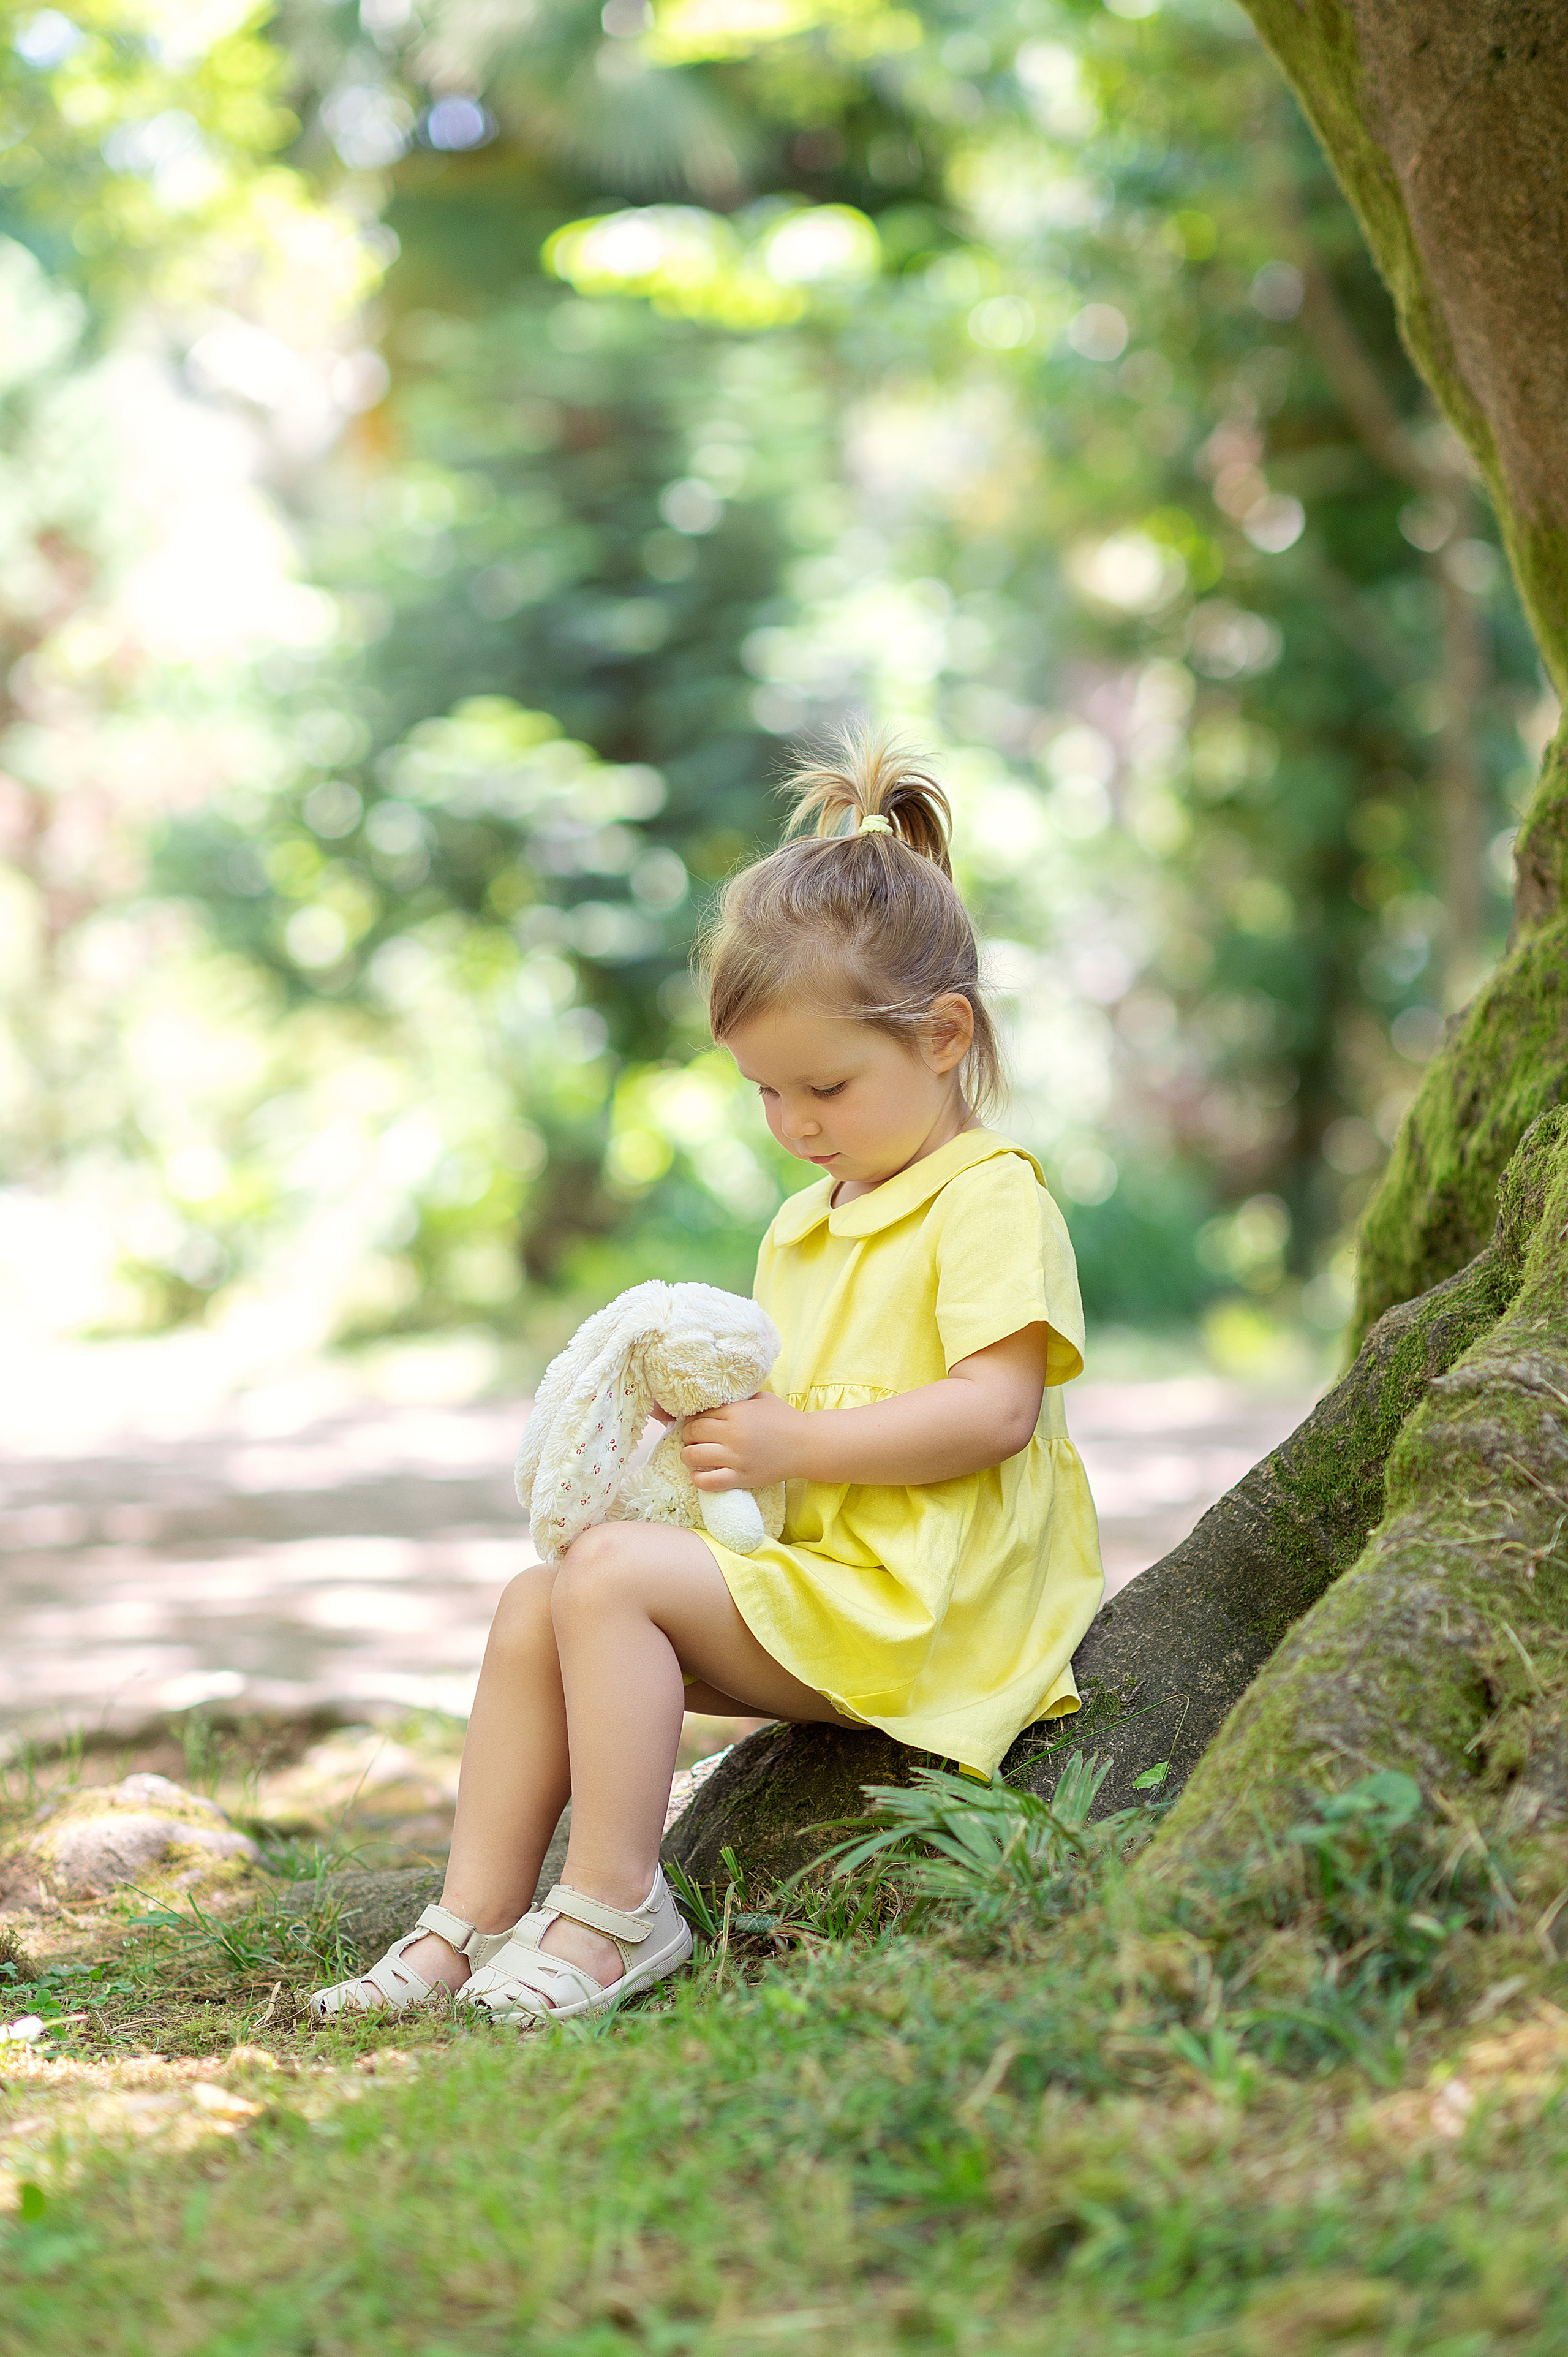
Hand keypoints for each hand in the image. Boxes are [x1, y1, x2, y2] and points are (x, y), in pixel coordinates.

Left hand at [681, 1392, 804, 1490]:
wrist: (807, 1445)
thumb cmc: (785, 1419)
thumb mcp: (761, 1399)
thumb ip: (738, 1399)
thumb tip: (714, 1403)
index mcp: (737, 1412)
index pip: (700, 1415)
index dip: (693, 1419)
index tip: (695, 1423)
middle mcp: (733, 1434)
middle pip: (693, 1433)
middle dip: (687, 1436)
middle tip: (691, 1439)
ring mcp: (736, 1458)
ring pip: (694, 1456)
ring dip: (687, 1455)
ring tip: (692, 1455)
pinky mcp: (742, 1477)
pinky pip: (709, 1482)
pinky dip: (698, 1479)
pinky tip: (697, 1475)